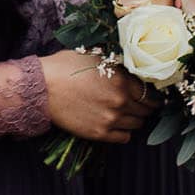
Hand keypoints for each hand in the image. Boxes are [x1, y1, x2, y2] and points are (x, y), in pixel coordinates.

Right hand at [40, 53, 157, 142]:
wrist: (42, 88)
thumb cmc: (64, 67)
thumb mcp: (94, 57)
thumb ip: (116, 65)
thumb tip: (131, 68)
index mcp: (122, 79)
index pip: (150, 92)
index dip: (152, 93)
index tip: (149, 95)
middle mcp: (121, 100)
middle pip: (147, 109)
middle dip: (145, 106)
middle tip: (139, 104)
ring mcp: (111, 118)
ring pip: (138, 124)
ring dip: (135, 119)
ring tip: (126, 113)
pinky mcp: (100, 133)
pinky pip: (125, 137)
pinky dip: (124, 131)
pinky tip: (116, 124)